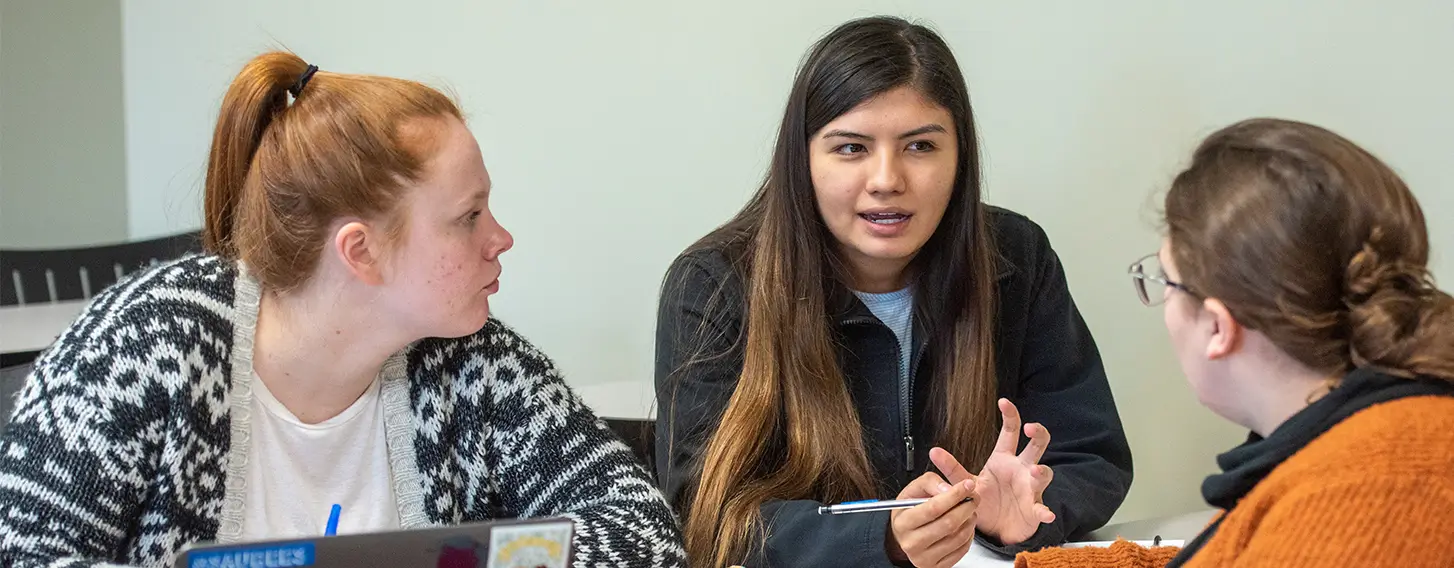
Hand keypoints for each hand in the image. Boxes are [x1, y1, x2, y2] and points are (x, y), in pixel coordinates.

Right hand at [885, 472, 978, 567]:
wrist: (902, 535)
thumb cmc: (909, 511)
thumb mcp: (913, 490)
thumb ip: (930, 482)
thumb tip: (949, 489)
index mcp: (903, 523)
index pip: (933, 508)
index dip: (954, 495)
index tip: (967, 485)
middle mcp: (912, 543)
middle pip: (948, 524)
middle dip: (966, 507)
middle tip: (974, 497)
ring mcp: (924, 558)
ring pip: (958, 537)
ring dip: (970, 520)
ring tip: (970, 510)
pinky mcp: (937, 566)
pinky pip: (962, 550)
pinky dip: (969, 535)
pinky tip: (965, 525)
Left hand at [930, 398, 1054, 545]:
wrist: (996, 529)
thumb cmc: (986, 500)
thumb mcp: (967, 482)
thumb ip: (952, 468)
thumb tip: (933, 451)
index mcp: (1004, 459)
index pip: (1010, 432)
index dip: (1010, 415)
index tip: (1004, 401)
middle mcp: (1021, 469)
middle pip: (1036, 445)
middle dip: (1038, 434)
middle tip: (1030, 428)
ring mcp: (1031, 488)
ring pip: (1043, 474)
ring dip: (1041, 472)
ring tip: (1036, 470)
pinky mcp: (1035, 509)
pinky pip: (1042, 509)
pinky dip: (1045, 511)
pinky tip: (1047, 514)